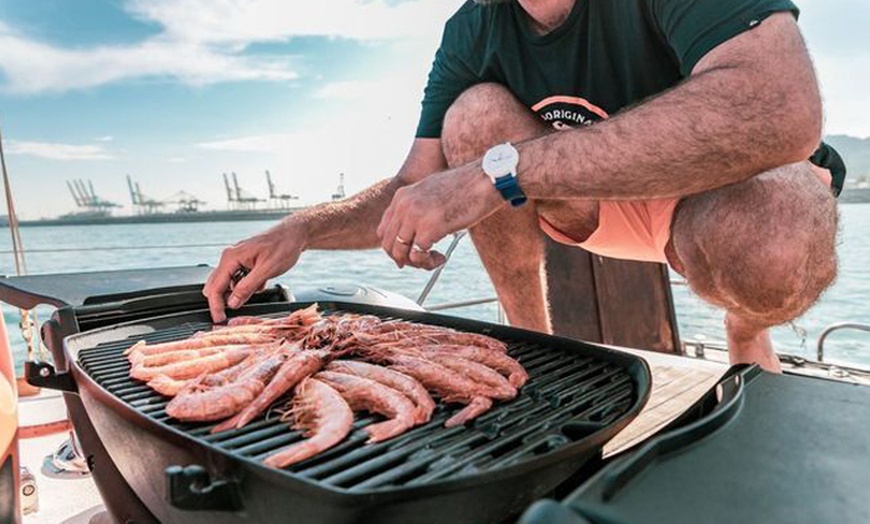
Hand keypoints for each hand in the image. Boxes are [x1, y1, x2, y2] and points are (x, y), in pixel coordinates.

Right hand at [203, 220, 306, 321]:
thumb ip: (247, 287)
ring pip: (229, 283)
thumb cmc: (283, 246)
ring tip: (259, 286)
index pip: (216, 287)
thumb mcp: (266, 270)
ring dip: (239, 291)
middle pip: (217, 285)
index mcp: (231, 257)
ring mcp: (237, 259)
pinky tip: (262, 281)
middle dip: (223, 300)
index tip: (220, 320)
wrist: (294, 234)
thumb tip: (232, 303)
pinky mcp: (244, 262)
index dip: (216, 306)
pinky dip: (248, 285)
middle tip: (234, 312)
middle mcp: (230, 257)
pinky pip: (239, 279)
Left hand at [377, 163, 503, 267]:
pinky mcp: (429, 227)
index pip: (384, 230)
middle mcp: (404, 205)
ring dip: (417, 263)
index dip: (394, 247)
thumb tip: (415, 235)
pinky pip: (418, 256)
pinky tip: (443, 257)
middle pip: (389, 244)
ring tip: (434, 260)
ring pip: (400, 253)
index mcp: (402, 196)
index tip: (408, 255)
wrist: (485, 179)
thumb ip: (418, 209)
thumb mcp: (432, 193)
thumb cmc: (466, 187)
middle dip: (404, 259)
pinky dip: (429, 263)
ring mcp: (415, 216)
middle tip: (422, 262)